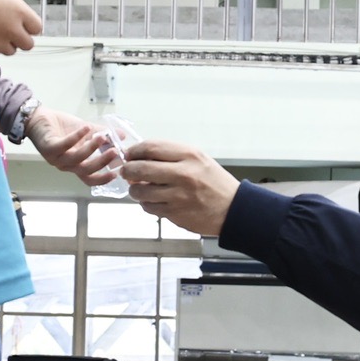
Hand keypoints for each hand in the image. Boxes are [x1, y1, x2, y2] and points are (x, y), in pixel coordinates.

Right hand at [0, 0, 42, 56]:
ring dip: (6, 43)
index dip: (30, 26)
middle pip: (28, 45)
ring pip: (11, 51)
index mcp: (18, 11)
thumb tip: (22, 5)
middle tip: (11, 32)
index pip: (37, 28)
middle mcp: (11, 29)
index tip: (24, 25)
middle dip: (21, 39)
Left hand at [27, 108, 120, 184]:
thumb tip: (121, 136)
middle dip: (102, 162)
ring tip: (102, 136)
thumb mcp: (86, 132)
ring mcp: (56, 158)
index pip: (89, 178)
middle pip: (86, 171)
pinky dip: (76, 137)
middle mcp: (66, 165)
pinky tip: (85, 127)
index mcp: (75, 164)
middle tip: (115, 151)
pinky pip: (64, 145)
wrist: (39, 118)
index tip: (117, 173)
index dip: (102, 179)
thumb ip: (103, 135)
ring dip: (91, 148)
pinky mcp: (48, 147)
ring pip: (76, 159)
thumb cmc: (61, 127)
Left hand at [122, 139, 239, 237]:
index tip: (129, 154)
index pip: (151, 147)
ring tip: (139, 188)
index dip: (134, 151)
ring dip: (134, 190)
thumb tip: (140, 156)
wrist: (232, 209)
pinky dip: (146, 204)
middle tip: (126, 171)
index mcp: (189, 155)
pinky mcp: (175, 213)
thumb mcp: (197, 159)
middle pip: (140, 168)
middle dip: (127, 170)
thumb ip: (171, 156)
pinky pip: (149, 207)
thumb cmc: (213, 182)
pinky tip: (152, 200)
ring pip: (140, 191)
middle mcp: (183, 174)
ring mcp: (178, 195)